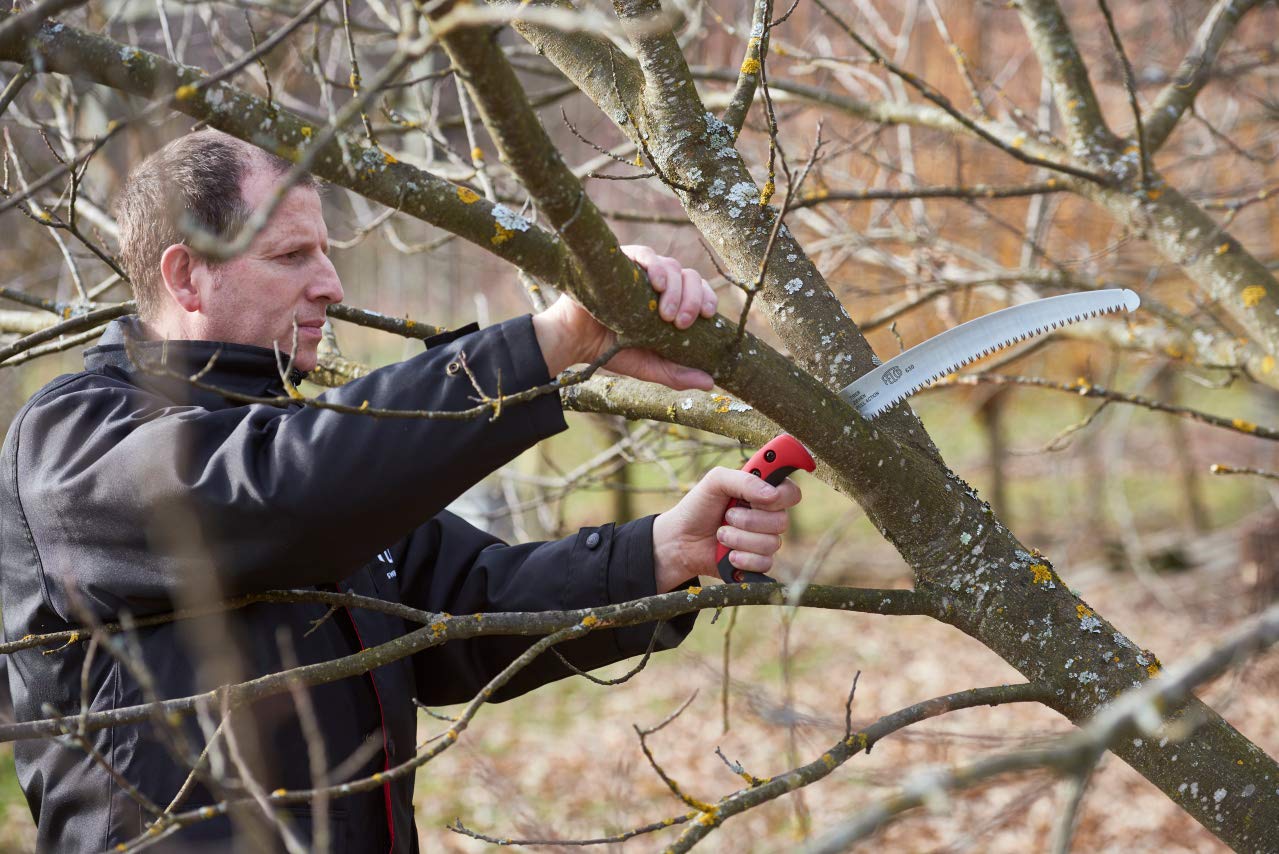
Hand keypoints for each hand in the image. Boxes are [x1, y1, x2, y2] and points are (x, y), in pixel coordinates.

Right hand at [530, 245, 717, 389]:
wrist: (574, 342)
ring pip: (671, 265)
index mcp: (670, 301)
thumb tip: (710, 383)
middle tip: (683, 322)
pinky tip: (657, 283)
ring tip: (666, 314)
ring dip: (675, 289)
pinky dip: (655, 266)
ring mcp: (640, 269)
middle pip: (689, 276)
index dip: (707, 299)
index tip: (707, 317)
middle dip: (693, 298)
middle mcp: (658, 282)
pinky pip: (644, 253)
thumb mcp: (649, 366)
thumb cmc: (611, 350)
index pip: (698, 291)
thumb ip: (676, 374)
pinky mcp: (621, 259)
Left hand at [651, 467, 802, 592]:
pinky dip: (743, 558)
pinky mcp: (758, 562)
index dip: (781, 496)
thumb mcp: (715, 481)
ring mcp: (764, 540)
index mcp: (762, 492)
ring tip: (721, 534)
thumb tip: (772, 495)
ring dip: (740, 539)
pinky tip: (727, 554)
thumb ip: (743, 480)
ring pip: (772, 543)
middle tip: (728, 515)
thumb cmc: (698, 506)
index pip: (791, 493)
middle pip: (782, 521)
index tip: (760, 498)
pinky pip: (765, 562)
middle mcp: (768, 516)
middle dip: (750, 520)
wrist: (680, 540)